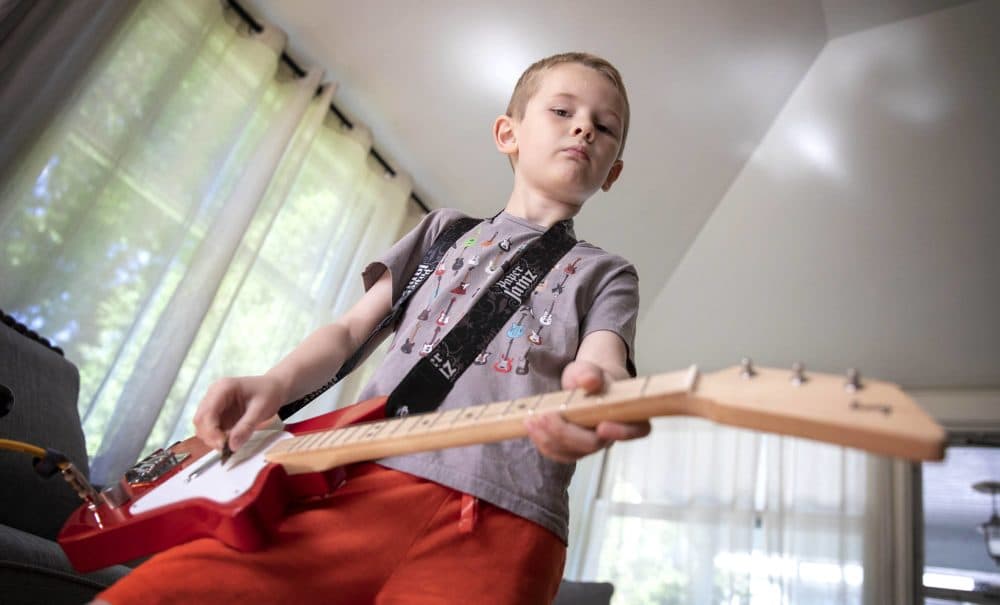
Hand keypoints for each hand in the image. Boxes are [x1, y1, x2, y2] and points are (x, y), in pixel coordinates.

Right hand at [192, 374, 287, 452]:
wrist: (274, 388)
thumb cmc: (269, 393)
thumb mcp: (261, 409)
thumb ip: (246, 427)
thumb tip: (232, 446)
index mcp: (223, 388)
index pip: (207, 412)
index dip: (211, 431)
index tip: (223, 445)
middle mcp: (213, 394)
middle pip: (200, 420)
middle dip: (210, 437)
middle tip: (227, 448)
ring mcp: (214, 404)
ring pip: (202, 426)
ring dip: (213, 438)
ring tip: (231, 444)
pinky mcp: (217, 413)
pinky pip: (210, 429)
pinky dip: (217, 437)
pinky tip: (230, 441)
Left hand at [523, 360, 650, 462]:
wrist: (584, 383)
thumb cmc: (592, 376)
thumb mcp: (589, 368)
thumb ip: (589, 372)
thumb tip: (588, 380)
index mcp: (627, 415)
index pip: (636, 430)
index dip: (622, 432)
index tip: (603, 426)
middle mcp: (611, 435)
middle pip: (593, 445)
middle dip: (567, 433)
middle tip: (546, 416)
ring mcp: (591, 445)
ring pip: (572, 453)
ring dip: (549, 439)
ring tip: (532, 420)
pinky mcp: (572, 449)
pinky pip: (558, 453)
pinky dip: (542, 441)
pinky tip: (531, 426)